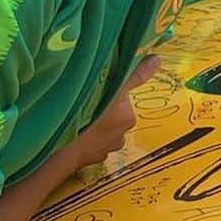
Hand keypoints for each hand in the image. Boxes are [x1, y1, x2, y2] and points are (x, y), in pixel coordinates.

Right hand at [66, 55, 158, 170]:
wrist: (63, 151)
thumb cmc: (89, 117)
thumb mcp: (114, 91)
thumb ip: (136, 76)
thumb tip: (157, 60)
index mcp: (128, 118)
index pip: (121, 102)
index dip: (109, 95)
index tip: (96, 93)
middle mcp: (120, 137)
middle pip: (111, 117)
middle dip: (101, 112)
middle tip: (85, 105)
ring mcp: (104, 151)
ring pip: (99, 132)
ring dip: (91, 126)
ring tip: (77, 120)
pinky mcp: (89, 160)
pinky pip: (87, 145)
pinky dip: (83, 139)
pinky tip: (73, 133)